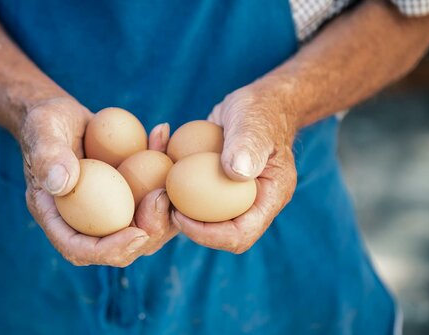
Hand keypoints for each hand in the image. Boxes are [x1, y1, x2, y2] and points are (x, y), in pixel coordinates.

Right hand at [22, 98, 173, 265]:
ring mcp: (107, 210)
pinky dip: (162, 171)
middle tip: (163, 198)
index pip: (79, 249)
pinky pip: (149, 195)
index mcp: (55, 217)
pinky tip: (161, 136)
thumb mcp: (41, 131)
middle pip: (118, 246)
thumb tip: (62, 184)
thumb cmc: (45, 121)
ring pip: (142, 226)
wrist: (60, 113)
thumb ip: (48, 155)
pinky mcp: (126, 194)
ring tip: (172, 173)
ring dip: (165, 207)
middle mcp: (83, 221)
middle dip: (148, 231)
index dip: (110, 250)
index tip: (137, 233)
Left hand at [172, 83, 297, 253]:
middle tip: (162, 205)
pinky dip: (176, 184)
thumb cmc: (261, 110)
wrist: (261, 102)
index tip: (180, 215)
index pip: (242, 234)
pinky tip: (160, 160)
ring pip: (205, 218)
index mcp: (270, 198)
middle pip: (221, 234)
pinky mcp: (217, 185)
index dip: (210, 235)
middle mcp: (253, 204)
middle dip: (189, 228)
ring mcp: (235, 197)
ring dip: (179, 208)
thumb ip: (247, 145)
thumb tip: (235, 172)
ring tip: (158, 188)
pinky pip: (196, 196)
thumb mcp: (255, 123)